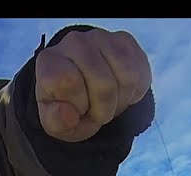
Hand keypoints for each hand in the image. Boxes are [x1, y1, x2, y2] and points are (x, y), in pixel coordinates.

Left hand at [35, 28, 151, 142]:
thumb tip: (68, 114)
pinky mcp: (124, 40)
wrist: (86, 92)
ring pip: (126, 79)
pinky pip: (140, 74)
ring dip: (121, 101)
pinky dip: (134, 92)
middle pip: (104, 84)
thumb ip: (56, 121)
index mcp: (49, 61)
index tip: (76, 110)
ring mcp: (101, 37)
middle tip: (96, 112)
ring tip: (108, 102)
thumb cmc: (68, 108)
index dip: (79, 105)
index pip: (68, 82)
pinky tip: (120, 91)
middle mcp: (73, 42)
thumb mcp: (56, 124)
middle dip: (104, 110)